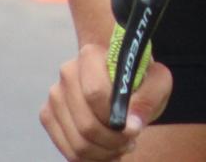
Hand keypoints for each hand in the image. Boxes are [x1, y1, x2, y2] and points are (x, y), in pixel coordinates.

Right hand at [40, 44, 170, 160]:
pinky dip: (90, 158)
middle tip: (131, 141)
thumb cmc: (138, 79)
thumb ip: (149, 98)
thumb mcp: (157, 81)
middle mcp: (67, 72)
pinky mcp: (48, 115)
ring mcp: (55, 95)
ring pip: (78, 142)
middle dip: (113, 141)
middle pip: (86, 124)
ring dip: (104, 152)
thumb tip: (131, 125)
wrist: (119, 78)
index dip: (116, 118)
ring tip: (121, 145)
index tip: (134, 128)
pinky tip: (106, 149)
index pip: (95, 94)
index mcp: (90, 55)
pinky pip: (68, 150)